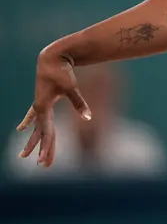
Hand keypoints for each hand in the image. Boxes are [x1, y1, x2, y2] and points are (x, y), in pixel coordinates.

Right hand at [16, 47, 91, 166]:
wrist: (52, 57)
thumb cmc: (62, 71)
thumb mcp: (71, 87)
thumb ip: (79, 103)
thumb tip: (88, 117)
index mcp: (43, 107)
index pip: (47, 132)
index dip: (47, 147)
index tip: (44, 161)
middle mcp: (39, 108)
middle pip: (42, 133)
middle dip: (42, 149)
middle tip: (42, 165)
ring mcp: (38, 104)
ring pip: (37, 127)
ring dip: (34, 140)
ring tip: (23, 155)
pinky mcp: (41, 99)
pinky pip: (33, 115)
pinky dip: (28, 122)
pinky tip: (20, 129)